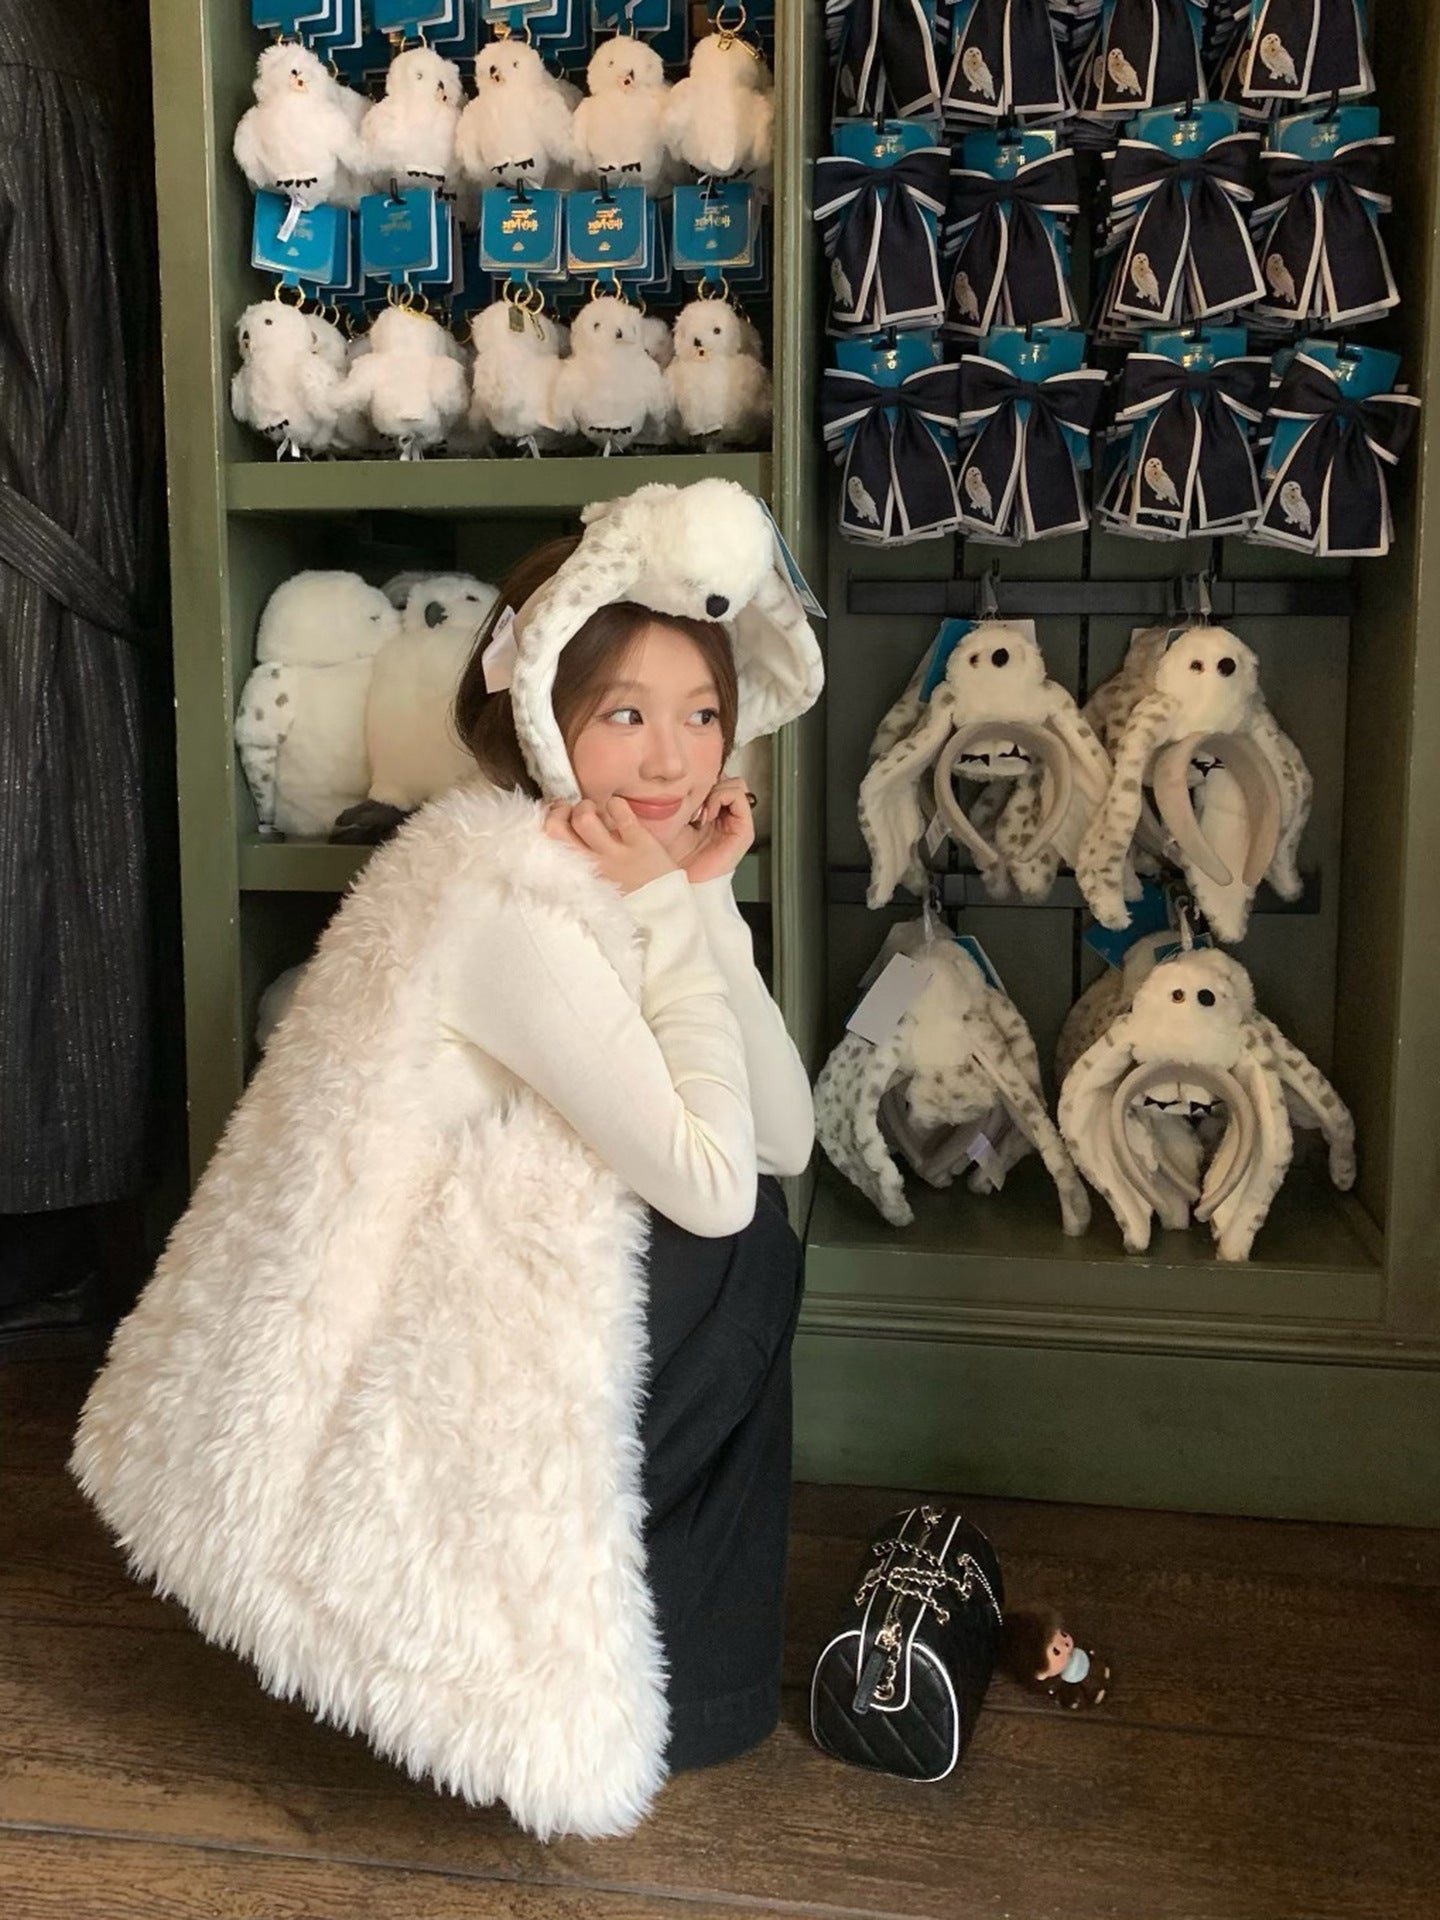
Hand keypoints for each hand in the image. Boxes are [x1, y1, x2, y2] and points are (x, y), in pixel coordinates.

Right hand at [544, 796, 678, 894]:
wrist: (666, 915)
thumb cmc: (631, 899)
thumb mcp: (597, 888)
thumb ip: (582, 868)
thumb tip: (570, 833)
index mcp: (579, 877)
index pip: (548, 843)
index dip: (551, 822)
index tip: (562, 817)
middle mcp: (591, 865)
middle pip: (555, 828)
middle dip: (561, 810)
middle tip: (575, 811)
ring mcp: (614, 854)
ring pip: (584, 818)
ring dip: (587, 806)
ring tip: (598, 811)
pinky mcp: (639, 842)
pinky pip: (620, 811)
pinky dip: (616, 805)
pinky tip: (620, 811)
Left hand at [677, 777, 756, 885]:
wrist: (677, 881)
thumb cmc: (668, 856)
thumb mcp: (666, 818)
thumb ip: (673, 797)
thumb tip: (667, 774)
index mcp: (708, 812)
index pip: (714, 779)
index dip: (701, 777)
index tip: (682, 789)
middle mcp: (724, 816)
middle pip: (726, 779)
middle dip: (709, 783)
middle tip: (691, 799)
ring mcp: (735, 823)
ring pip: (735, 784)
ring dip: (715, 791)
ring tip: (699, 811)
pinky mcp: (743, 831)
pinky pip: (739, 796)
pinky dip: (722, 798)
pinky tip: (706, 815)